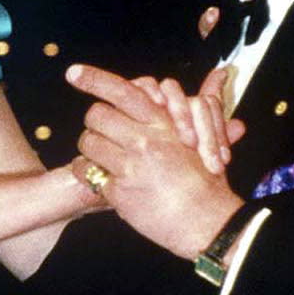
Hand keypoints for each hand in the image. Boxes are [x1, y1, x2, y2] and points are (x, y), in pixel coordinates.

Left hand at [67, 62, 243, 258]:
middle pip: (97, 115)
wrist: (207, 222)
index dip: (95, 79)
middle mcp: (144, 141)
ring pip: (88, 142)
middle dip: (95, 121)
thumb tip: (220, 73)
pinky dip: (88, 173)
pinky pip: (88, 173)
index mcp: (164, 125)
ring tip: (101, 156)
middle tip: (102, 130)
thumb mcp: (206, 139)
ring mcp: (130, 167)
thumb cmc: (208, 181)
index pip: (125, 92)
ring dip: (90, 148)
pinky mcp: (119, 191)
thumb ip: (196, 110)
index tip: (74, 73)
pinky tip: (98, 178)